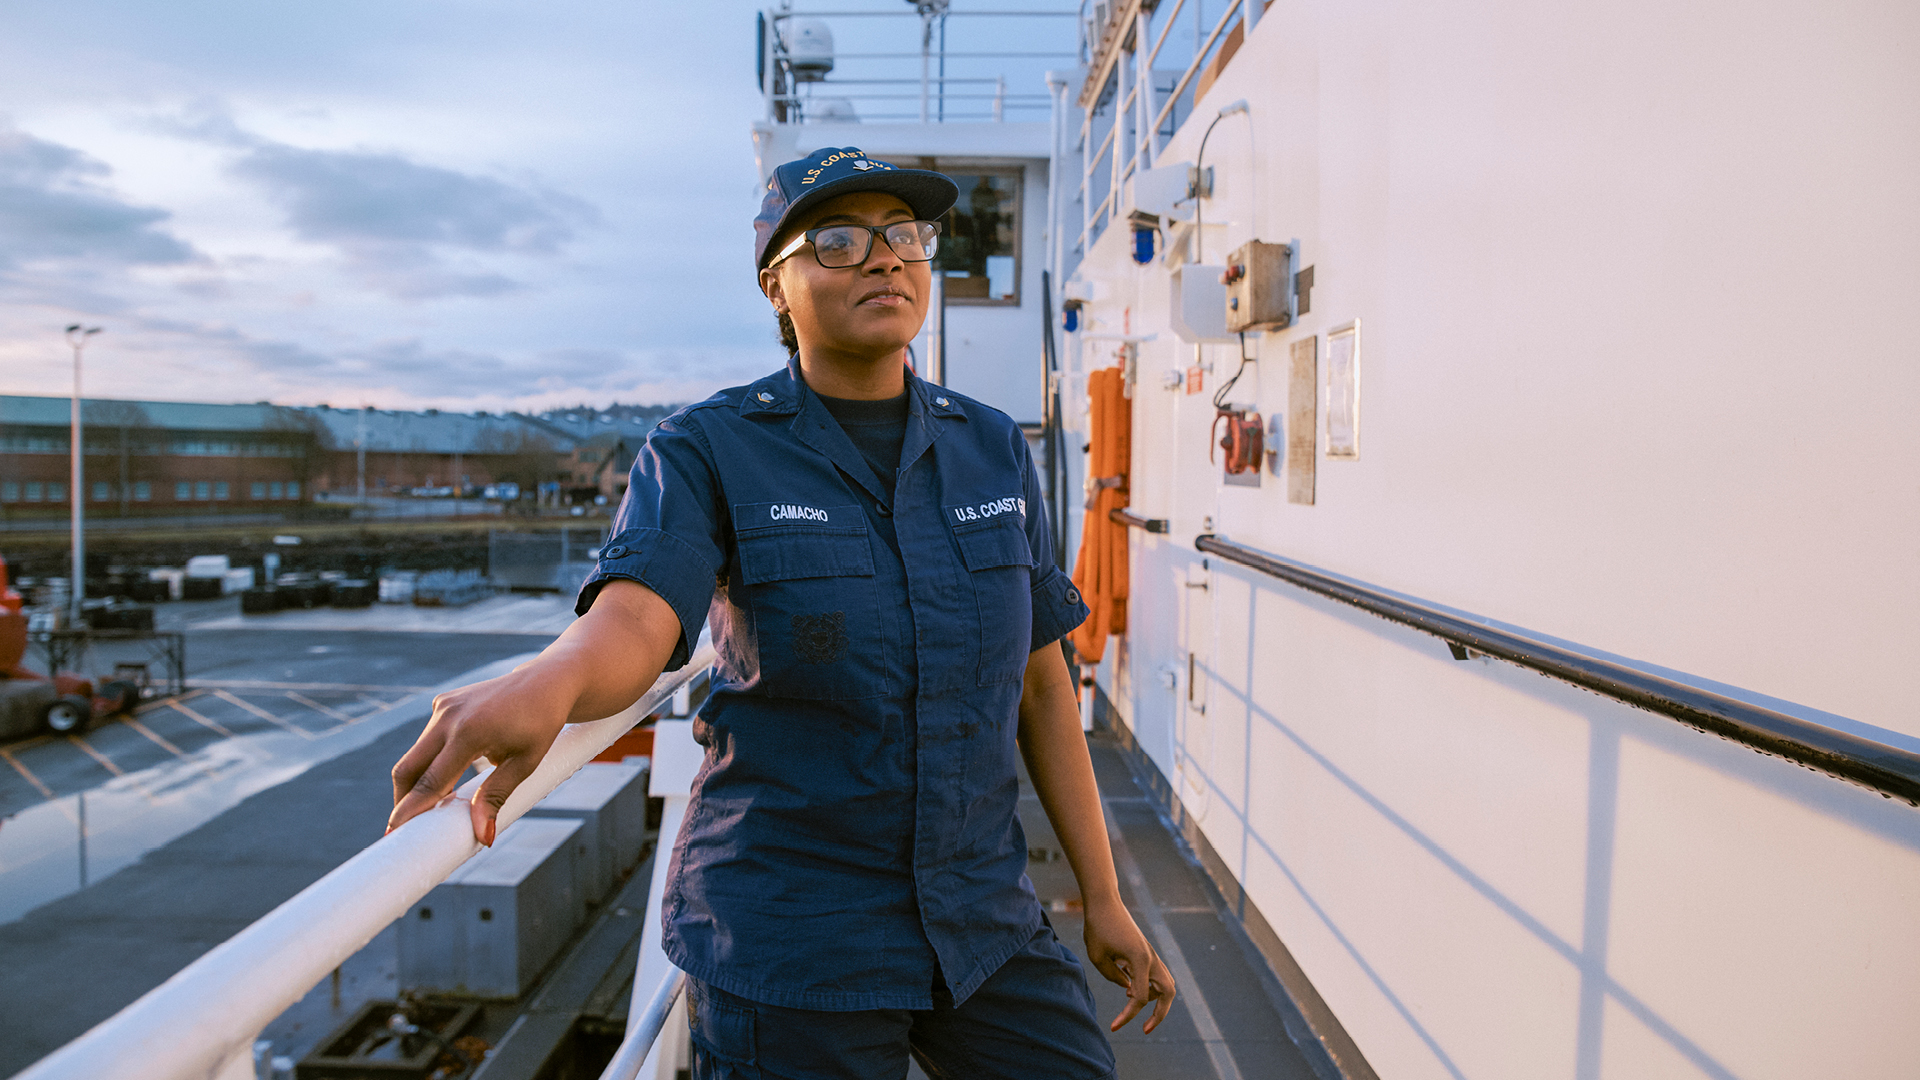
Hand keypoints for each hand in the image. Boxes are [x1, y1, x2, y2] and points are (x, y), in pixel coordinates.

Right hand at [387, 668, 572, 844]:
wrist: (546, 683)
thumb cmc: (540, 724)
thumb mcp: (525, 763)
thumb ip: (496, 797)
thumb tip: (482, 836)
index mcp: (469, 732)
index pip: (431, 781)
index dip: (411, 809)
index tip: (395, 832)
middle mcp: (449, 716)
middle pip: (409, 767)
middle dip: (404, 799)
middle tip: (404, 827)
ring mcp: (443, 706)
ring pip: (418, 753)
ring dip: (421, 780)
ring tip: (434, 804)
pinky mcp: (444, 702)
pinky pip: (430, 738)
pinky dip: (433, 759)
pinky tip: (449, 773)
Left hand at [1082, 894, 1176, 1032]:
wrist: (1104, 901)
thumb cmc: (1097, 926)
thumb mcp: (1098, 957)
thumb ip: (1113, 977)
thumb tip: (1127, 988)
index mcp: (1140, 960)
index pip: (1139, 998)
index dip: (1127, 1016)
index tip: (1113, 1026)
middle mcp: (1150, 957)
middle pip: (1168, 993)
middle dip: (1159, 1014)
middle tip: (1146, 1029)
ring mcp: (1150, 953)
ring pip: (1166, 984)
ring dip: (1154, 999)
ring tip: (1131, 1002)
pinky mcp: (1145, 951)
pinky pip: (1155, 975)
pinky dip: (1148, 986)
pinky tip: (1128, 987)